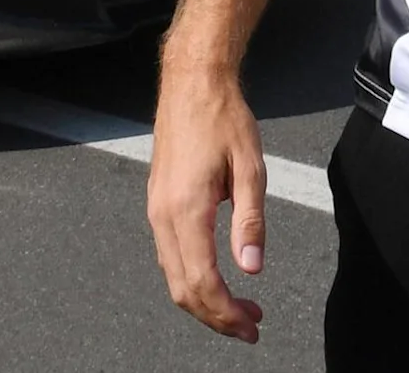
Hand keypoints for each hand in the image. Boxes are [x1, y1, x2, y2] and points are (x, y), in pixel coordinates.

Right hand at [146, 65, 270, 342]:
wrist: (191, 82)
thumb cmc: (222, 116)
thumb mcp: (250, 167)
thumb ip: (250, 221)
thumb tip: (252, 268)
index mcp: (186, 209)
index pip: (202, 281)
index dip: (227, 313)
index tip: (253, 325)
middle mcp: (163, 215)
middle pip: (182, 289)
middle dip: (216, 316)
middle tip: (251, 326)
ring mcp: (156, 210)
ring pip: (173, 275)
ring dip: (204, 299)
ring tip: (240, 306)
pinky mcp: (158, 203)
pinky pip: (170, 255)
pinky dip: (192, 277)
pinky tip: (218, 277)